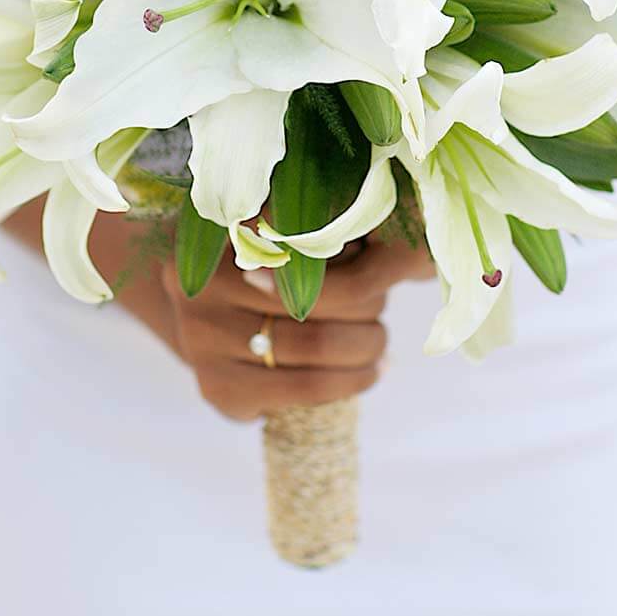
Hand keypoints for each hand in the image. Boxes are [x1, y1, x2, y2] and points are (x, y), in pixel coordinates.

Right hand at [160, 235, 432, 421]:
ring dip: (366, 344)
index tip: (375, 255)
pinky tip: (368, 372)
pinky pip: (303, 390)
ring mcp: (201, 339)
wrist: (210, 318)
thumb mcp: (291, 229)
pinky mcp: (217, 388)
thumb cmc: (268, 264)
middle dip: (365, 303)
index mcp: (216, 231)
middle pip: (316, 293)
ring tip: (379, 340)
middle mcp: (200, 283)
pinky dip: (349, 382)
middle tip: (381, 304)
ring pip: (316, 345)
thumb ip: (336, 225)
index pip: (305, 238)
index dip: (351, 250)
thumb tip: (417, 254)